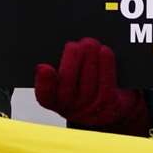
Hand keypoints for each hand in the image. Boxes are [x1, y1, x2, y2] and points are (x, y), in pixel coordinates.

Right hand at [35, 37, 151, 134]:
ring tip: (90, 43)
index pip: (45, 95)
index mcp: (53, 101)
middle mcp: (71, 109)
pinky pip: (107, 81)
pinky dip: (105, 63)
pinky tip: (104, 51)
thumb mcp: (64, 78)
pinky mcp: (110, 104)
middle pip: (68, 81)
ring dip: (90, 56)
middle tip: (74, 44)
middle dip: (72, 57)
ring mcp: (90, 109)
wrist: (108, 107)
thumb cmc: (81, 85)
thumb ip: (57, 66)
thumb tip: (59, 50)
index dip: (44, 82)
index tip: (43, 67)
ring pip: (88, 79)